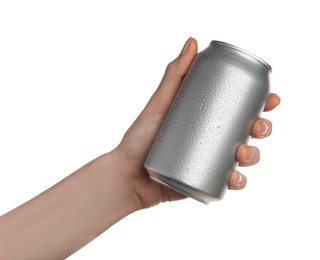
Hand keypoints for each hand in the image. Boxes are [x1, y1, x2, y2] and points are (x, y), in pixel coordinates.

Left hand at [116, 37, 279, 208]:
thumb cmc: (138, 138)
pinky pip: (227, 183)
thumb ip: (174, 74)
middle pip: (246, 133)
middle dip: (261, 130)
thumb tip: (193, 41)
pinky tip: (235, 178)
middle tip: (258, 127)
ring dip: (253, 156)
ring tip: (242, 153)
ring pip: (242, 159)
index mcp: (204, 119)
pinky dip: (238, 182)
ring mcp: (207, 161)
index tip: (271, 101)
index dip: (260, 105)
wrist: (126, 176)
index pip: (238, 110)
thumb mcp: (159, 103)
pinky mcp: (203, 182)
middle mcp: (209, 139)